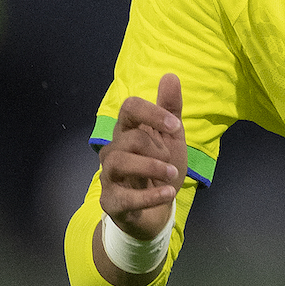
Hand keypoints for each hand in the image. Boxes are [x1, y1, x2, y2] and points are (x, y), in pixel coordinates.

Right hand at [98, 73, 187, 241]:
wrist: (156, 210)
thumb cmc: (161, 169)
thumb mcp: (171, 139)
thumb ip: (170, 111)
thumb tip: (170, 75)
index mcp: (128, 131)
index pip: (129, 108)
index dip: (151, 112)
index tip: (175, 125)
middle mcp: (114, 150)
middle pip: (130, 138)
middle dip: (156, 149)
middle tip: (173, 162)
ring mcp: (109, 176)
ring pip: (120, 162)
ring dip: (151, 168)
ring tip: (172, 176)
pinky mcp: (111, 201)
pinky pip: (124, 197)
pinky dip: (149, 196)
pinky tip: (168, 194)